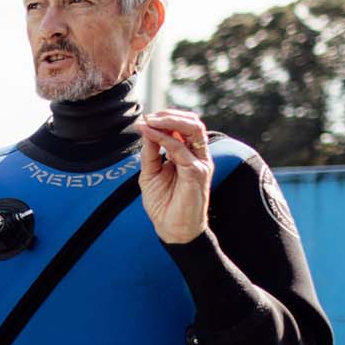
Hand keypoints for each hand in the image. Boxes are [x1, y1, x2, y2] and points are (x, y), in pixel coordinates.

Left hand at [135, 110, 213, 243]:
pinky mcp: (197, 172)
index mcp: (188, 154)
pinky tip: (150, 135)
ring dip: (169, 121)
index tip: (144, 120)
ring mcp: (200, 162)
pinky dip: (164, 138)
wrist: (172, 230)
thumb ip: (151, 152)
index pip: (184, 126)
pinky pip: (181, 149)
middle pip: (192, 123)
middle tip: (148, 116)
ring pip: (193, 129)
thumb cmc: (163, 204)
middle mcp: (197, 155)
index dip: (165, 119)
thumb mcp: (150, 173)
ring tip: (149, 121)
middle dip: (169, 115)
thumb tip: (146, 128)